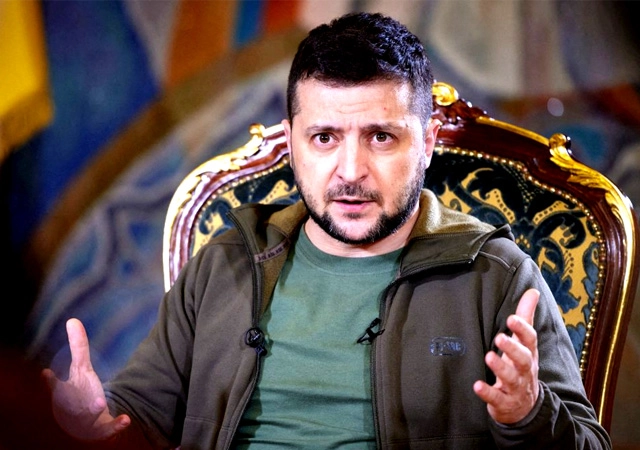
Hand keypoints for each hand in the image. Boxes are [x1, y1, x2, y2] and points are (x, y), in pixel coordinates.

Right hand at [42, 318, 130, 439]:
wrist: (85, 424)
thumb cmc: (78, 393)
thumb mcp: (80, 370)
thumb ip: (78, 347)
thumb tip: (73, 320)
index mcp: (64, 393)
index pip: (54, 387)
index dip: (49, 382)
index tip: (46, 372)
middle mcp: (71, 408)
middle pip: (68, 405)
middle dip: (69, 401)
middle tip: (74, 388)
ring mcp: (85, 420)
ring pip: (87, 417)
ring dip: (93, 410)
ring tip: (99, 403)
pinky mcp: (99, 429)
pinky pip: (107, 429)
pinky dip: (116, 425)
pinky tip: (125, 419)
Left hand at [473, 288, 539, 423]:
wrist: (525, 407)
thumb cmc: (521, 367)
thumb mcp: (525, 343)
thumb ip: (526, 317)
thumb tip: (533, 291)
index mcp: (528, 353)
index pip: (529, 340)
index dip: (522, 329)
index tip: (512, 318)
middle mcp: (525, 370)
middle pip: (523, 359)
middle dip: (512, 348)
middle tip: (499, 337)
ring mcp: (516, 388)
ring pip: (511, 378)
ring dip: (500, 368)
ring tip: (488, 357)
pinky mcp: (504, 403)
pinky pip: (497, 398)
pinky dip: (488, 393)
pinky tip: (477, 386)